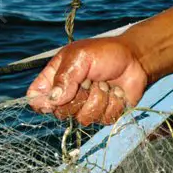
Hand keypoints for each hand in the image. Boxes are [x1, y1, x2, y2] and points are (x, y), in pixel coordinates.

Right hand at [26, 36, 148, 125]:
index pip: (36, 97)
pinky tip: (116, 92)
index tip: (55, 97)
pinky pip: (104, 119)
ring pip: (84, 119)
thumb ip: (65, 77)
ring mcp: (86, 106)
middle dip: (79, 97)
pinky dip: (113, 104)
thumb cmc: (106, 53)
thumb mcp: (81, 57)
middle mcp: (68, 95)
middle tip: (90, 81)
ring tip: (105, 84)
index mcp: (55, 78)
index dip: (42, 102)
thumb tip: (53, 99)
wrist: (135, 60)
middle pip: (60, 113)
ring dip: (99, 99)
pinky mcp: (104, 115)